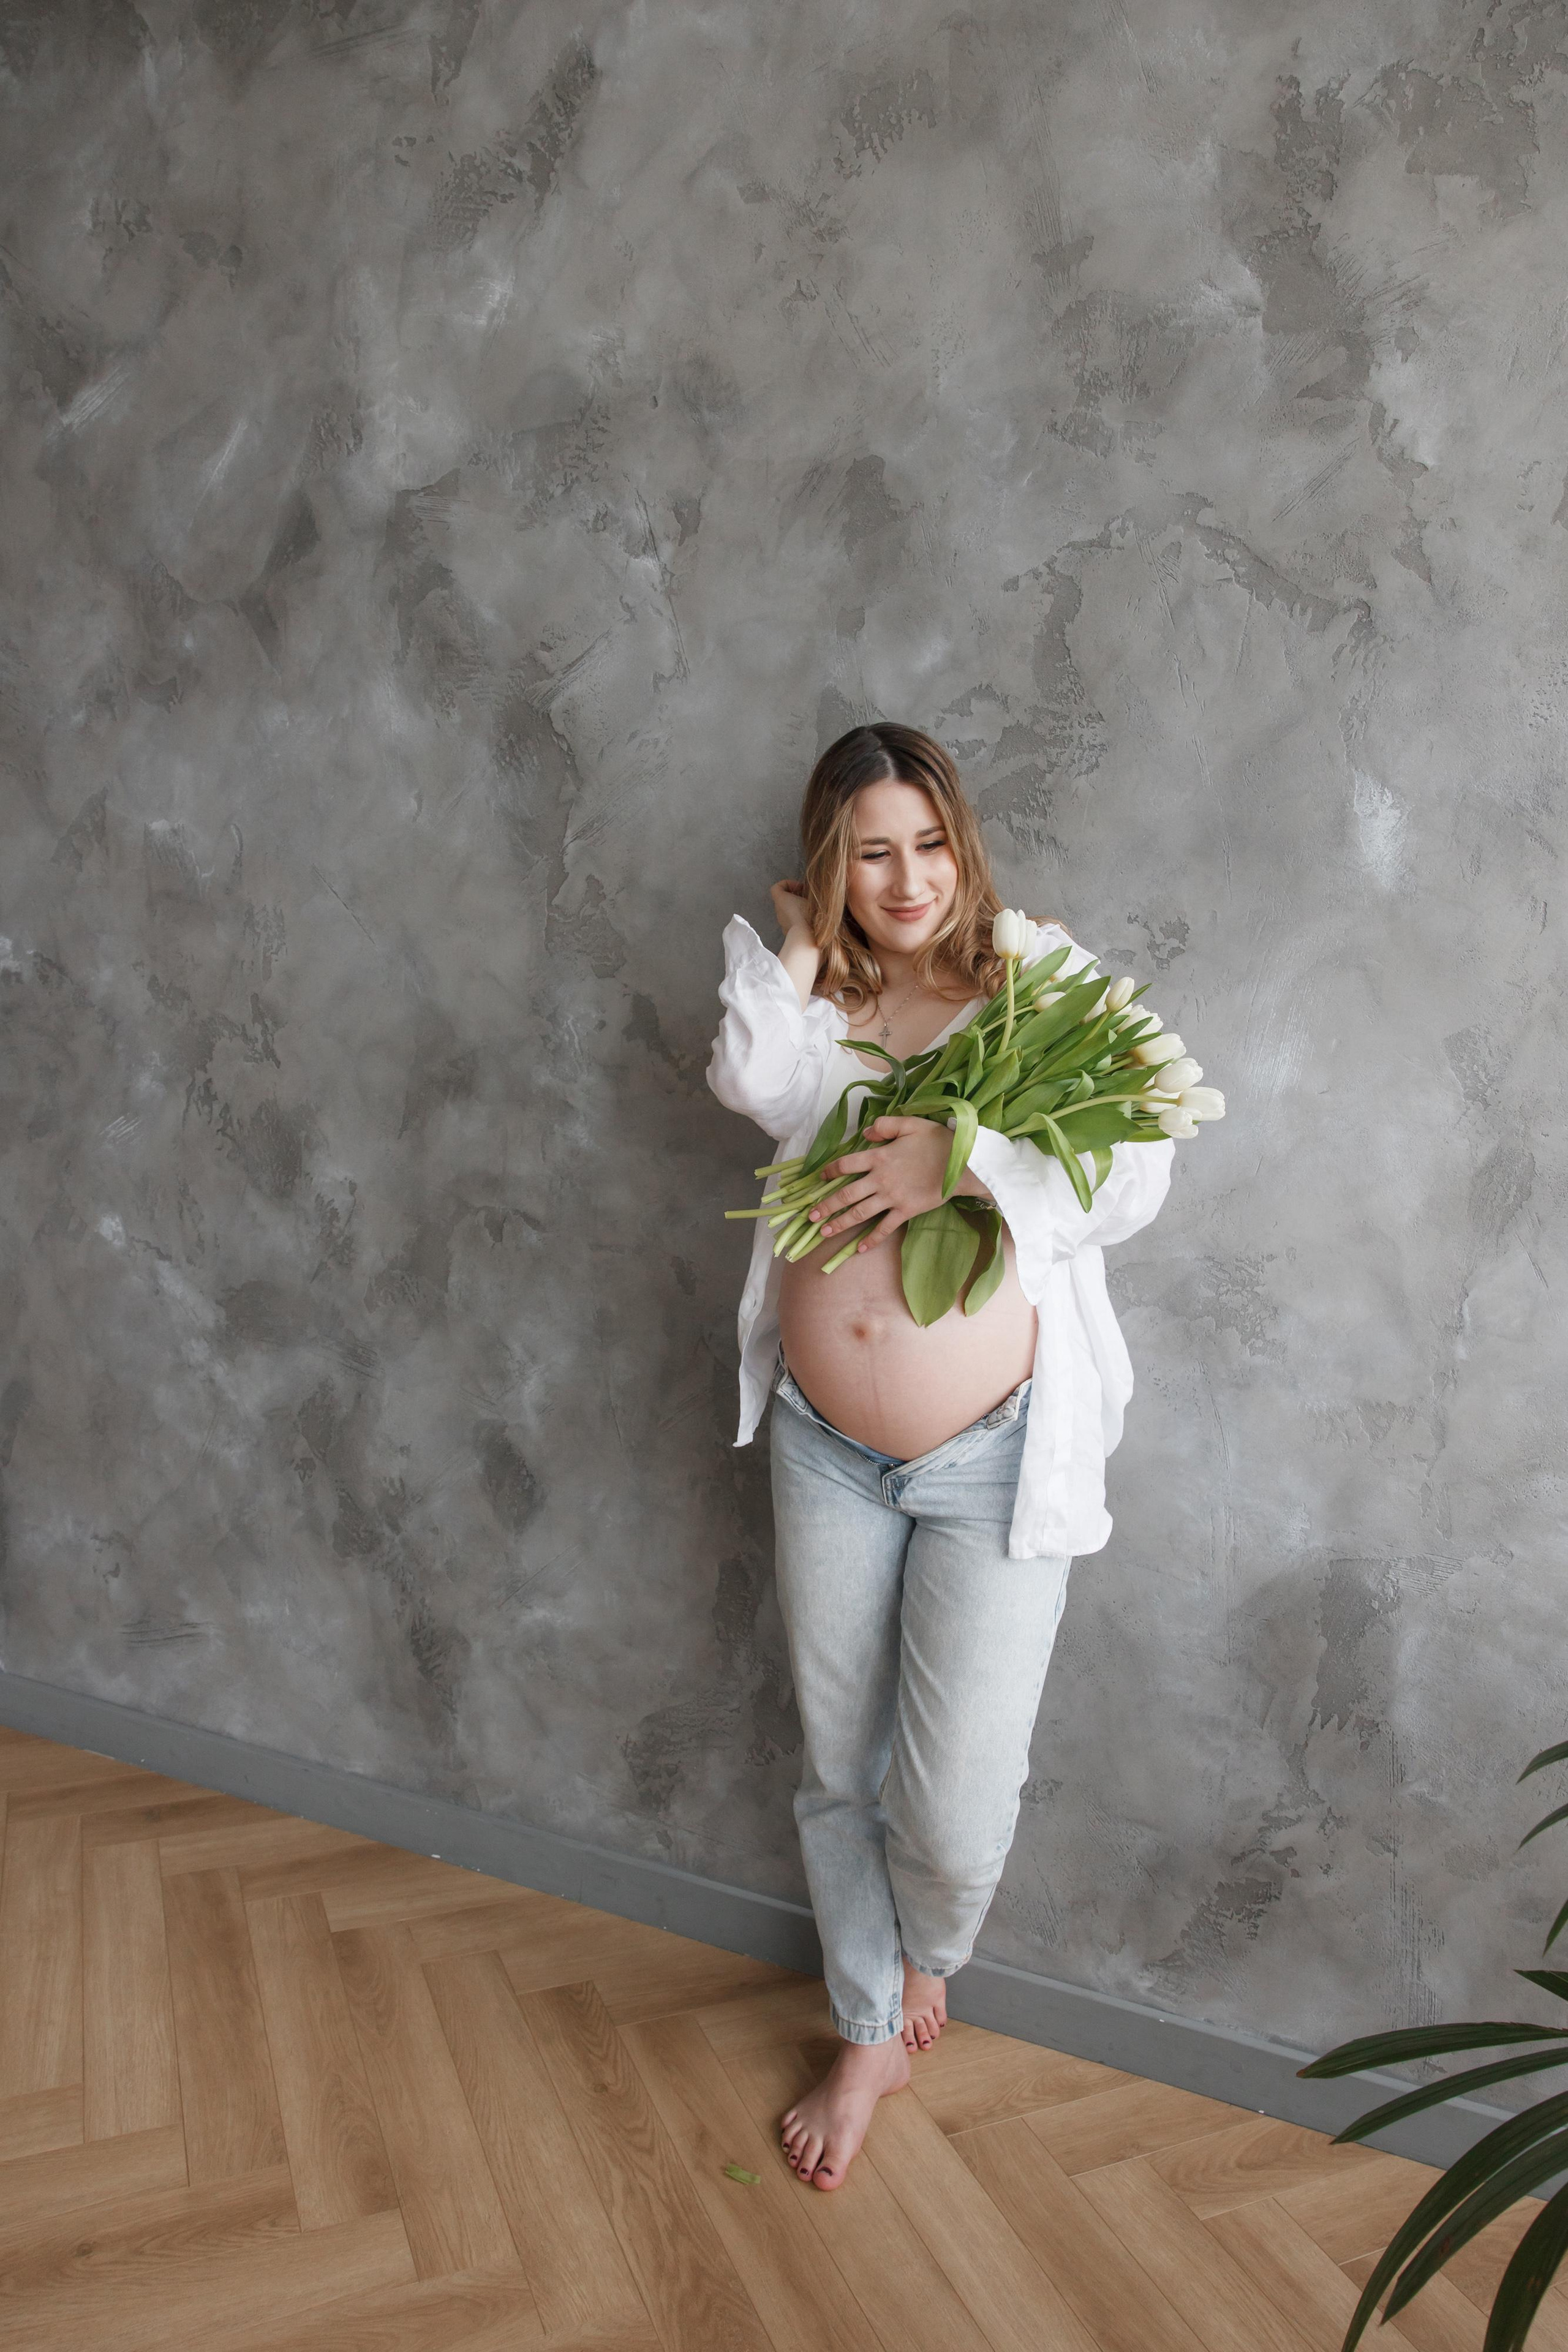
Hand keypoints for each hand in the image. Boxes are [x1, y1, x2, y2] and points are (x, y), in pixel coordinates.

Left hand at [770, 879, 816, 942]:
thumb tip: (815, 893)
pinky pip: (793, 922)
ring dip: (799, 908)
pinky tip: (811, 920)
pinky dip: (800, 919)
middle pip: (784, 899)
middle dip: (796, 896)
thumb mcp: (813, 899)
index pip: (777, 887)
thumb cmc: (807, 918)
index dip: (789, 883)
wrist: (806, 940)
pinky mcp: (789, 933)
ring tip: (812, 909)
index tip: (801, 887)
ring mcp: (783, 924)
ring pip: (789, 911)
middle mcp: (779, 912)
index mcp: (780, 900)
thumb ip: (811, 893)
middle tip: (808, 898)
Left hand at [808, 1116, 954, 1251]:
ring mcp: (892, 1197)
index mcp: (880, 1157)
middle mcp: (881, 1179)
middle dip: (826, 1205)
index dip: (830, 1171)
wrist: (963, 1163)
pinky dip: (871, 1239)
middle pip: (847, 1194)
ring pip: (860, 1213)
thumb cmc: (938, 1141)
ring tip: (824, 1232)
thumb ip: (885, 1125)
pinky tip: (859, 1249)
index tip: (819, 1178)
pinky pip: (885, 1228)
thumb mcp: (910, 1123)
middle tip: (810, 1216)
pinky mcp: (906, 1211)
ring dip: (840, 1223)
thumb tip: (865, 1133)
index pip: (846, 1164)